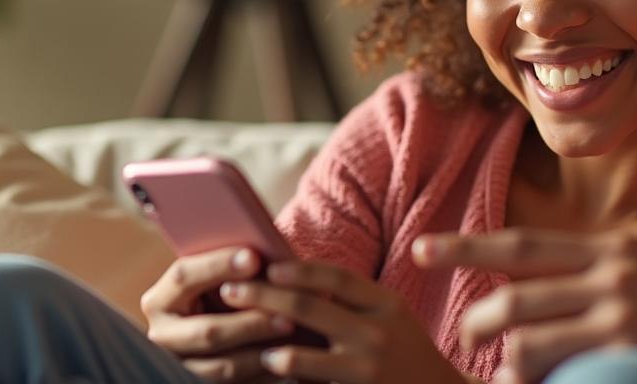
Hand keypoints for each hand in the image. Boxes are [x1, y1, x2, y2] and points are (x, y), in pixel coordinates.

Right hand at [141, 248, 293, 381]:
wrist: (214, 328)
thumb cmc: (221, 293)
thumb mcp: (213, 280)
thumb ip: (229, 269)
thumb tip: (263, 257)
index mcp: (160, 300)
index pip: (183, 277)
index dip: (218, 266)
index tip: (254, 257)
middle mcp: (163, 335)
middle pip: (208, 331)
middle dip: (250, 322)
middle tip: (288, 313)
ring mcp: (181, 365)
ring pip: (224, 366)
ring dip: (262, 350)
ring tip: (292, 335)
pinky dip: (265, 371)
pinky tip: (288, 357)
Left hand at [217, 260, 464, 383]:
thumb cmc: (406, 353)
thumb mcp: (391, 317)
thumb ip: (354, 301)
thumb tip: (294, 274)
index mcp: (386, 304)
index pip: (336, 278)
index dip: (298, 269)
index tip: (267, 264)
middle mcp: (378, 332)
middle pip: (311, 308)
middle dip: (264, 296)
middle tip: (229, 291)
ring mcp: (368, 367)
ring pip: (305, 355)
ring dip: (269, 346)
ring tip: (243, 338)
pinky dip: (287, 377)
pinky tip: (268, 371)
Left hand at [414, 229, 636, 383]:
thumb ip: (602, 274)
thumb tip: (552, 288)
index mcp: (611, 248)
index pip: (524, 243)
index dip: (467, 246)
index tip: (423, 249)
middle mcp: (609, 271)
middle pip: (514, 290)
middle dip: (477, 317)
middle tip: (467, 336)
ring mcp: (619, 309)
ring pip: (526, 332)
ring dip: (501, 357)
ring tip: (500, 373)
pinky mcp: (628, 344)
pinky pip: (556, 363)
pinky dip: (533, 376)